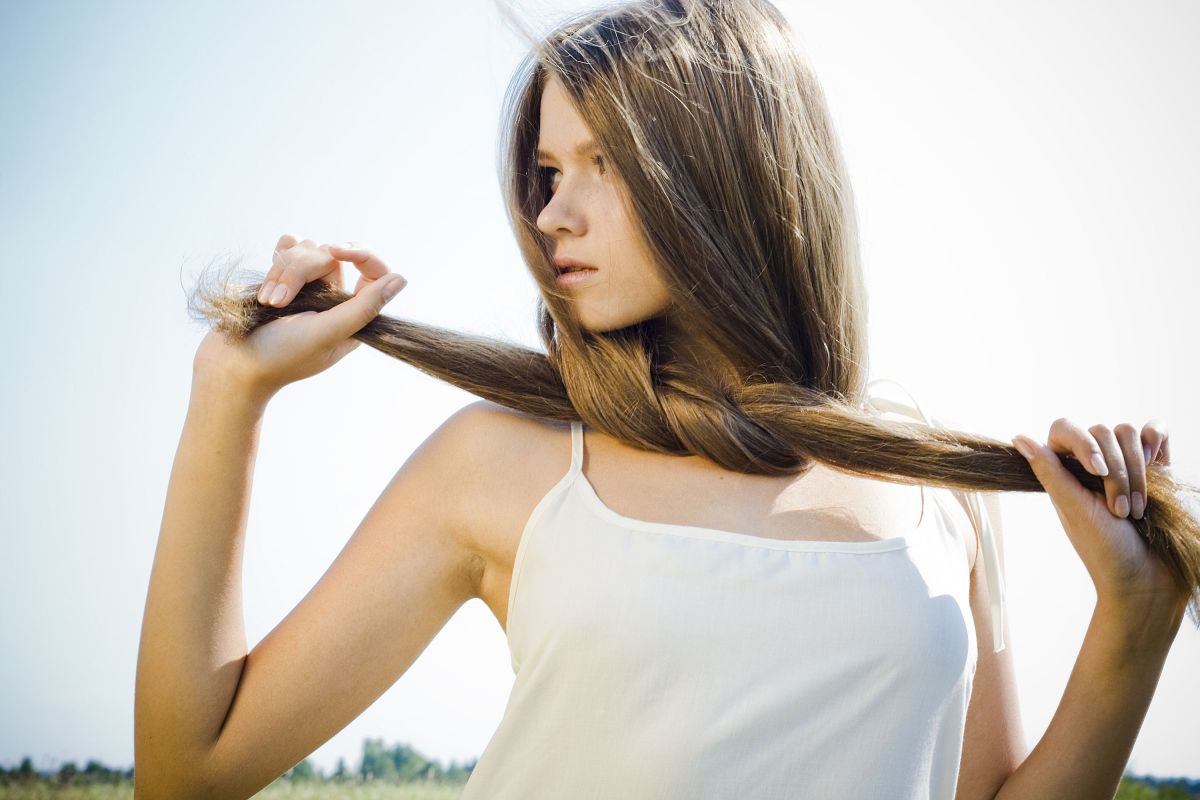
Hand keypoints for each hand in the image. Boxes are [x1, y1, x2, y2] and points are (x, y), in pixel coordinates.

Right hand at [193, 234, 406, 397]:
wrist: (230, 366)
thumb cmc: (279, 356)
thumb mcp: (328, 332)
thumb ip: (364, 307)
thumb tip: (400, 279)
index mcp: (353, 316)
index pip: (372, 269)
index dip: (357, 252)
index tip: (334, 250)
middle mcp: (333, 300)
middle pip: (330, 255)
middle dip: (299, 270)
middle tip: (278, 302)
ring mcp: (307, 290)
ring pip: (306, 250)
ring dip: (281, 271)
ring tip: (267, 302)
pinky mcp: (282, 281)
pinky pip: (288, 249)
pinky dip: (277, 258)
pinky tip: (268, 277)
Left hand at [1012, 419, 1184, 618]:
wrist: (1149, 579)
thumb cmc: (1106, 551)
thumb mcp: (1075, 510)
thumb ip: (1049, 472)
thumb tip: (1019, 438)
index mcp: (1064, 472)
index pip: (1064, 429)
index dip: (1082, 443)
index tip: (1098, 471)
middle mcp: (1092, 463)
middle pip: (1103, 432)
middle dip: (1116, 473)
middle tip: (1119, 511)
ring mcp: (1124, 463)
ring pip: (1129, 434)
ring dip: (1137, 474)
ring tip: (1137, 510)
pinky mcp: (1156, 466)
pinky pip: (1154, 432)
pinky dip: (1157, 441)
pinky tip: (1158, 460)